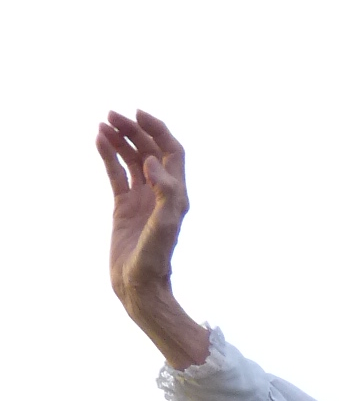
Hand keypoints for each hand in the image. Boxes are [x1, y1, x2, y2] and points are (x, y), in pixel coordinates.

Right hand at [95, 109, 210, 366]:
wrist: (140, 286)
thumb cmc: (156, 259)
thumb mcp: (165, 225)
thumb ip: (165, 192)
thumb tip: (151, 161)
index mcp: (176, 194)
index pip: (171, 152)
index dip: (158, 130)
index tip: (138, 114)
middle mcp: (161, 192)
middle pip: (150, 151)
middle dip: (134, 130)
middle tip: (113, 115)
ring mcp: (142, 198)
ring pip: (132, 159)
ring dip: (120, 139)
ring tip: (103, 123)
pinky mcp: (124, 206)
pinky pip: (117, 174)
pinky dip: (108, 156)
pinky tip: (99, 140)